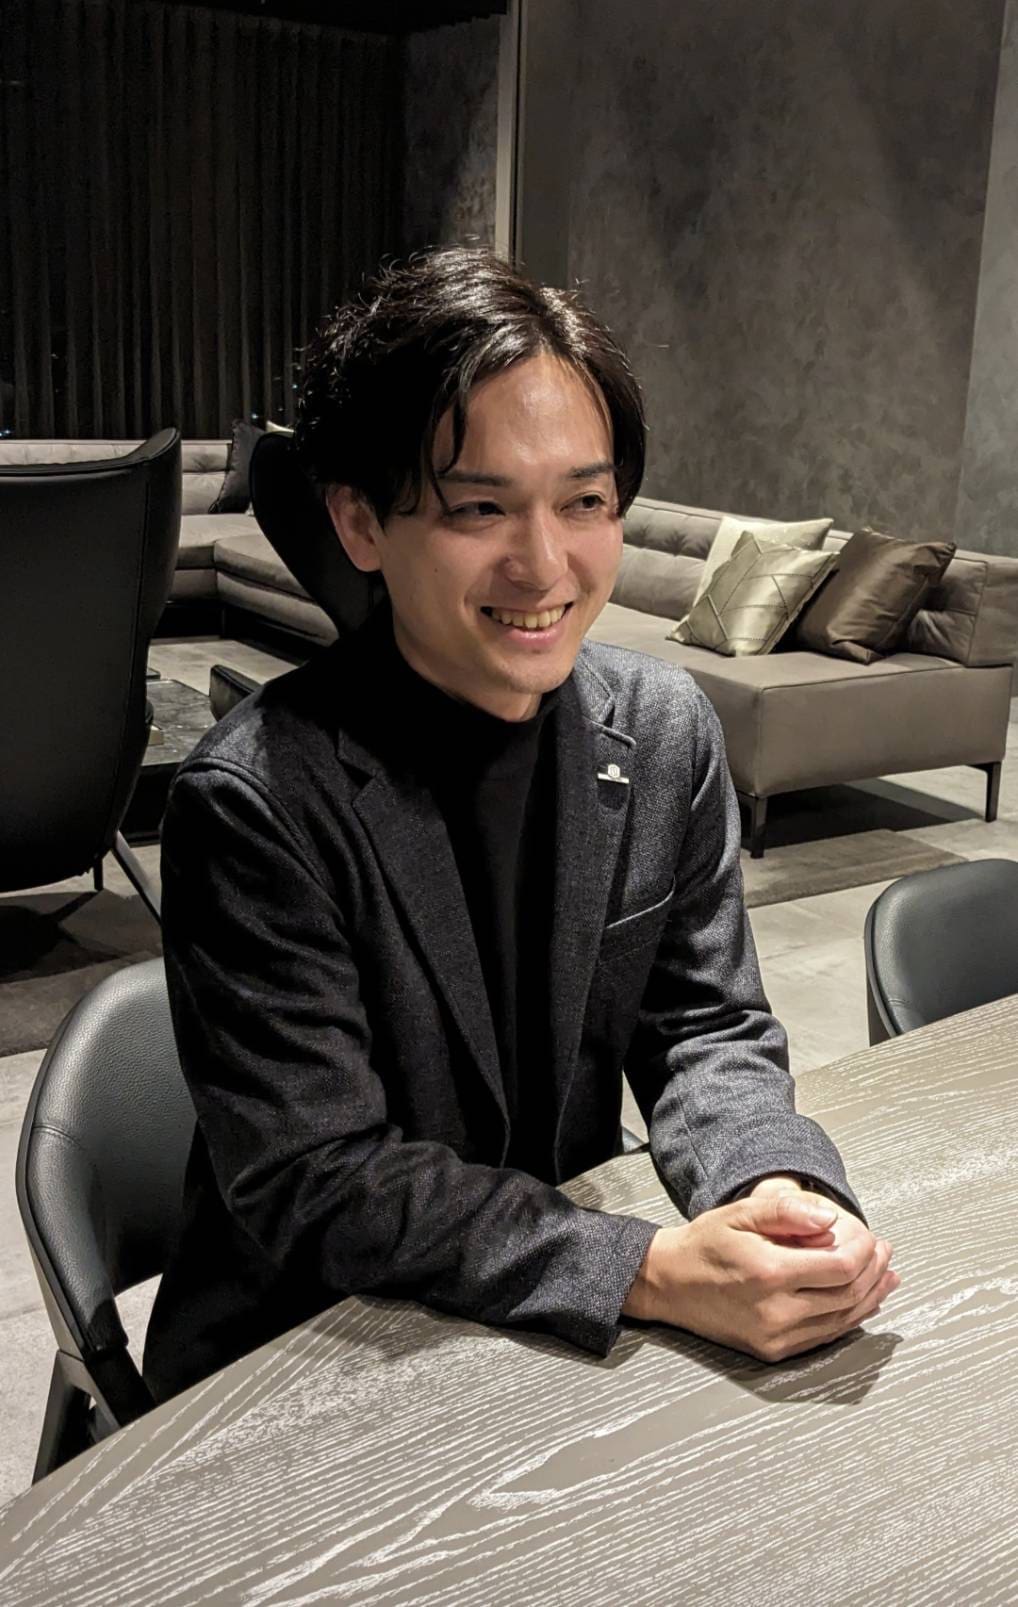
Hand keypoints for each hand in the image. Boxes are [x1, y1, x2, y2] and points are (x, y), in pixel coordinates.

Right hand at [623, 1187, 899, 1362]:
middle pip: (848, 1295)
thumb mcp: (741, 1213)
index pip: (841, 1268)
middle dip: (875, 1272)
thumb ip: (787, 1211)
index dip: (865, 1252)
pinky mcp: (774, 1351)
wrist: (668, 1283)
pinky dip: (850, 1318)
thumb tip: (830, 1220)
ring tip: (885, 1276)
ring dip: (871, 1297)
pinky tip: (863, 1302)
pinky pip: (825, 1336)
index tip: (871, 1237)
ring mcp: (776, 1337)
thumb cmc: (704, 1245)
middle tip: (885, 1252)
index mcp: (769, 1273)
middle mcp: (775, 1311)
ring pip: (842, 1320)